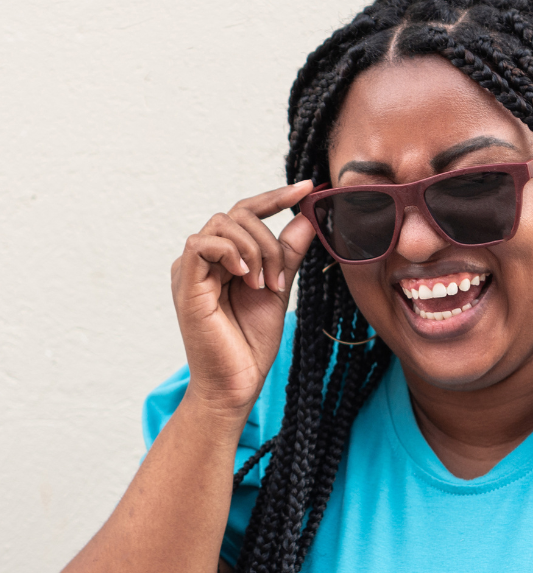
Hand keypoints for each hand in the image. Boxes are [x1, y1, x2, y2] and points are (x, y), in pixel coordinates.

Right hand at [171, 180, 314, 417]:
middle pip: (238, 214)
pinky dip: (230, 252)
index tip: (306, 188)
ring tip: (264, 285)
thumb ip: (288, 254)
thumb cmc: (251, 343)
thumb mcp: (278, 290)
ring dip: (256, 250)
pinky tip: (246, 276)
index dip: (275, 197)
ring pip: (223, 223)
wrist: (236, 383)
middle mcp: (205, 259)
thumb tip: (306, 217)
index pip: (246, 213)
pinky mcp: (185, 281)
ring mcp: (192, 269)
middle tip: (279, 278)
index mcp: (225, 259)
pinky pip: (202, 243)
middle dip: (269, 240)